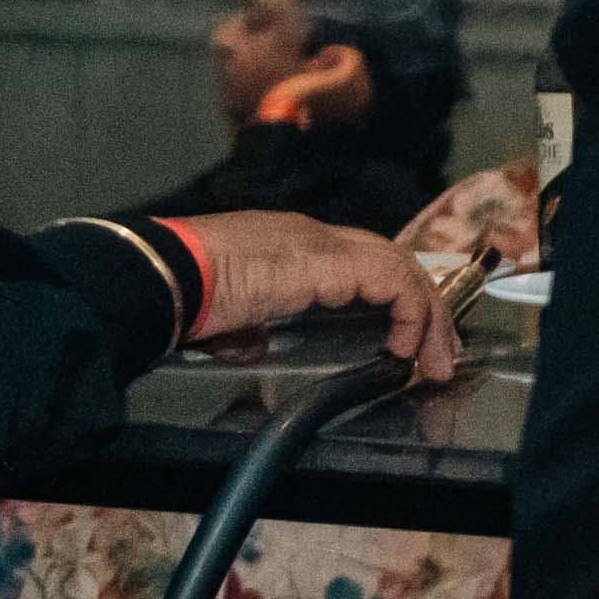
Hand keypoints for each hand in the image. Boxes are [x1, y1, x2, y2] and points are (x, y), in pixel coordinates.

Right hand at [169, 210, 459, 385]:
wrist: (159, 276)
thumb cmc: (179, 296)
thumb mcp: (226, 316)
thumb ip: (249, 327)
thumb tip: (253, 346)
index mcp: (291, 246)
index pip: (364, 262)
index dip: (397, 298)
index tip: (411, 338)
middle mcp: (313, 236)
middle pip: (394, 262)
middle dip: (426, 309)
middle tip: (439, 355)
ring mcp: (322, 243)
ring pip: (403, 268)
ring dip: (428, 318)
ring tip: (435, 362)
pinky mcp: (328, 260)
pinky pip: (393, 282)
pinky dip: (410, 314)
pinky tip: (406, 347)